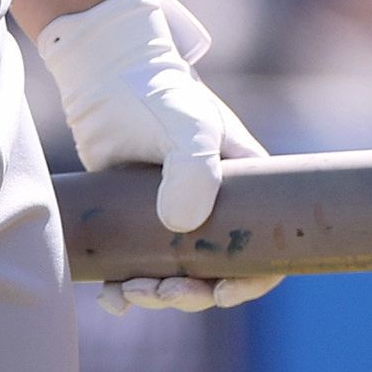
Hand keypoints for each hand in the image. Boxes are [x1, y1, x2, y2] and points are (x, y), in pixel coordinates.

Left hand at [34, 0, 286, 315]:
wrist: (105, 75)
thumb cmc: (159, 93)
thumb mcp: (189, 125)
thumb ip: (193, 167)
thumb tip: (180, 224)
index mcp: (246, 190)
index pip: (266, 251)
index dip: (250, 282)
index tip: (220, 294)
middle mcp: (215, 208)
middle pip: (215, 274)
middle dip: (190, 293)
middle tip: (157, 291)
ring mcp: (175, 214)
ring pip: (176, 276)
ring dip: (156, 295)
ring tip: (126, 291)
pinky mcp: (138, 217)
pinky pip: (139, 266)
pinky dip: (126, 288)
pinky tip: (110, 295)